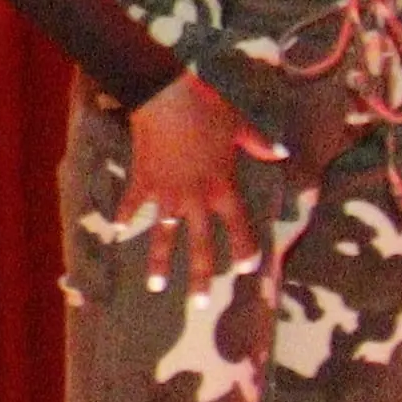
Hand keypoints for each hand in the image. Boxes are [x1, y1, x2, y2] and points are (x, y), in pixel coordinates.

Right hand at [119, 70, 278, 293]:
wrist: (164, 96)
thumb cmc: (207, 108)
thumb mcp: (239, 125)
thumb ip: (260, 143)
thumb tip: (282, 152)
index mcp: (222, 186)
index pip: (237, 226)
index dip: (244, 249)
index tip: (247, 269)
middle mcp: (195, 198)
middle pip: (200, 245)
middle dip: (201, 277)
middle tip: (201, 305)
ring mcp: (166, 193)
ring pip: (163, 237)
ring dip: (159, 263)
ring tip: (156, 287)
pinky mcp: (142, 182)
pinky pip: (134, 205)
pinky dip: (126, 218)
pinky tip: (120, 232)